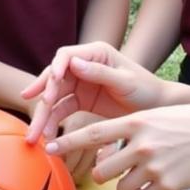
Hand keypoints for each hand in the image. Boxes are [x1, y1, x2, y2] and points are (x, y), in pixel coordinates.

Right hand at [22, 42, 168, 143]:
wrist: (156, 108)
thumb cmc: (146, 89)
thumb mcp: (125, 81)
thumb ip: (100, 72)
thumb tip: (73, 64)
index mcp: (95, 52)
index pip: (66, 56)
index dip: (54, 70)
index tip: (48, 88)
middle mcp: (83, 65)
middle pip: (55, 78)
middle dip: (42, 98)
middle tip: (33, 117)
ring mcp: (80, 83)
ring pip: (54, 96)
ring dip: (43, 115)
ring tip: (36, 136)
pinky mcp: (80, 100)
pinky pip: (62, 109)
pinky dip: (53, 121)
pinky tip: (49, 136)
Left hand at [44, 104, 189, 189]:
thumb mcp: (158, 116)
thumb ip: (132, 127)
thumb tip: (107, 141)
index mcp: (137, 122)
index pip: (93, 133)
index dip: (68, 141)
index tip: (49, 147)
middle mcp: (142, 144)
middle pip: (102, 170)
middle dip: (103, 175)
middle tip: (114, 170)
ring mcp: (154, 167)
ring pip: (121, 188)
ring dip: (128, 186)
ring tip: (149, 173)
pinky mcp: (167, 187)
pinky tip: (162, 183)